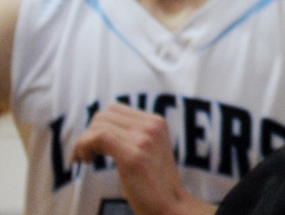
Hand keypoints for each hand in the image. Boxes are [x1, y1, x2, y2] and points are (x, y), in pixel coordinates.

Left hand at [73, 104, 213, 214]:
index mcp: (156, 122)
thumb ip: (135, 137)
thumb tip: (104, 131)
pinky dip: (84, 146)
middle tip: (86, 156)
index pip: (115, 109)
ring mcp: (143, 139)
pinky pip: (98, 137)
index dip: (97, 126)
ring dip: (83, 142)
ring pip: (99, 125)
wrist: (170, 205)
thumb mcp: (150, 151)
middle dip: (88, 133)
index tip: (91, 146)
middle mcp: (151, 125)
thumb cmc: (155, 185)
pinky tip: (85, 161)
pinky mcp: (132, 155)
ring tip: (86, 160)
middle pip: (105, 114)